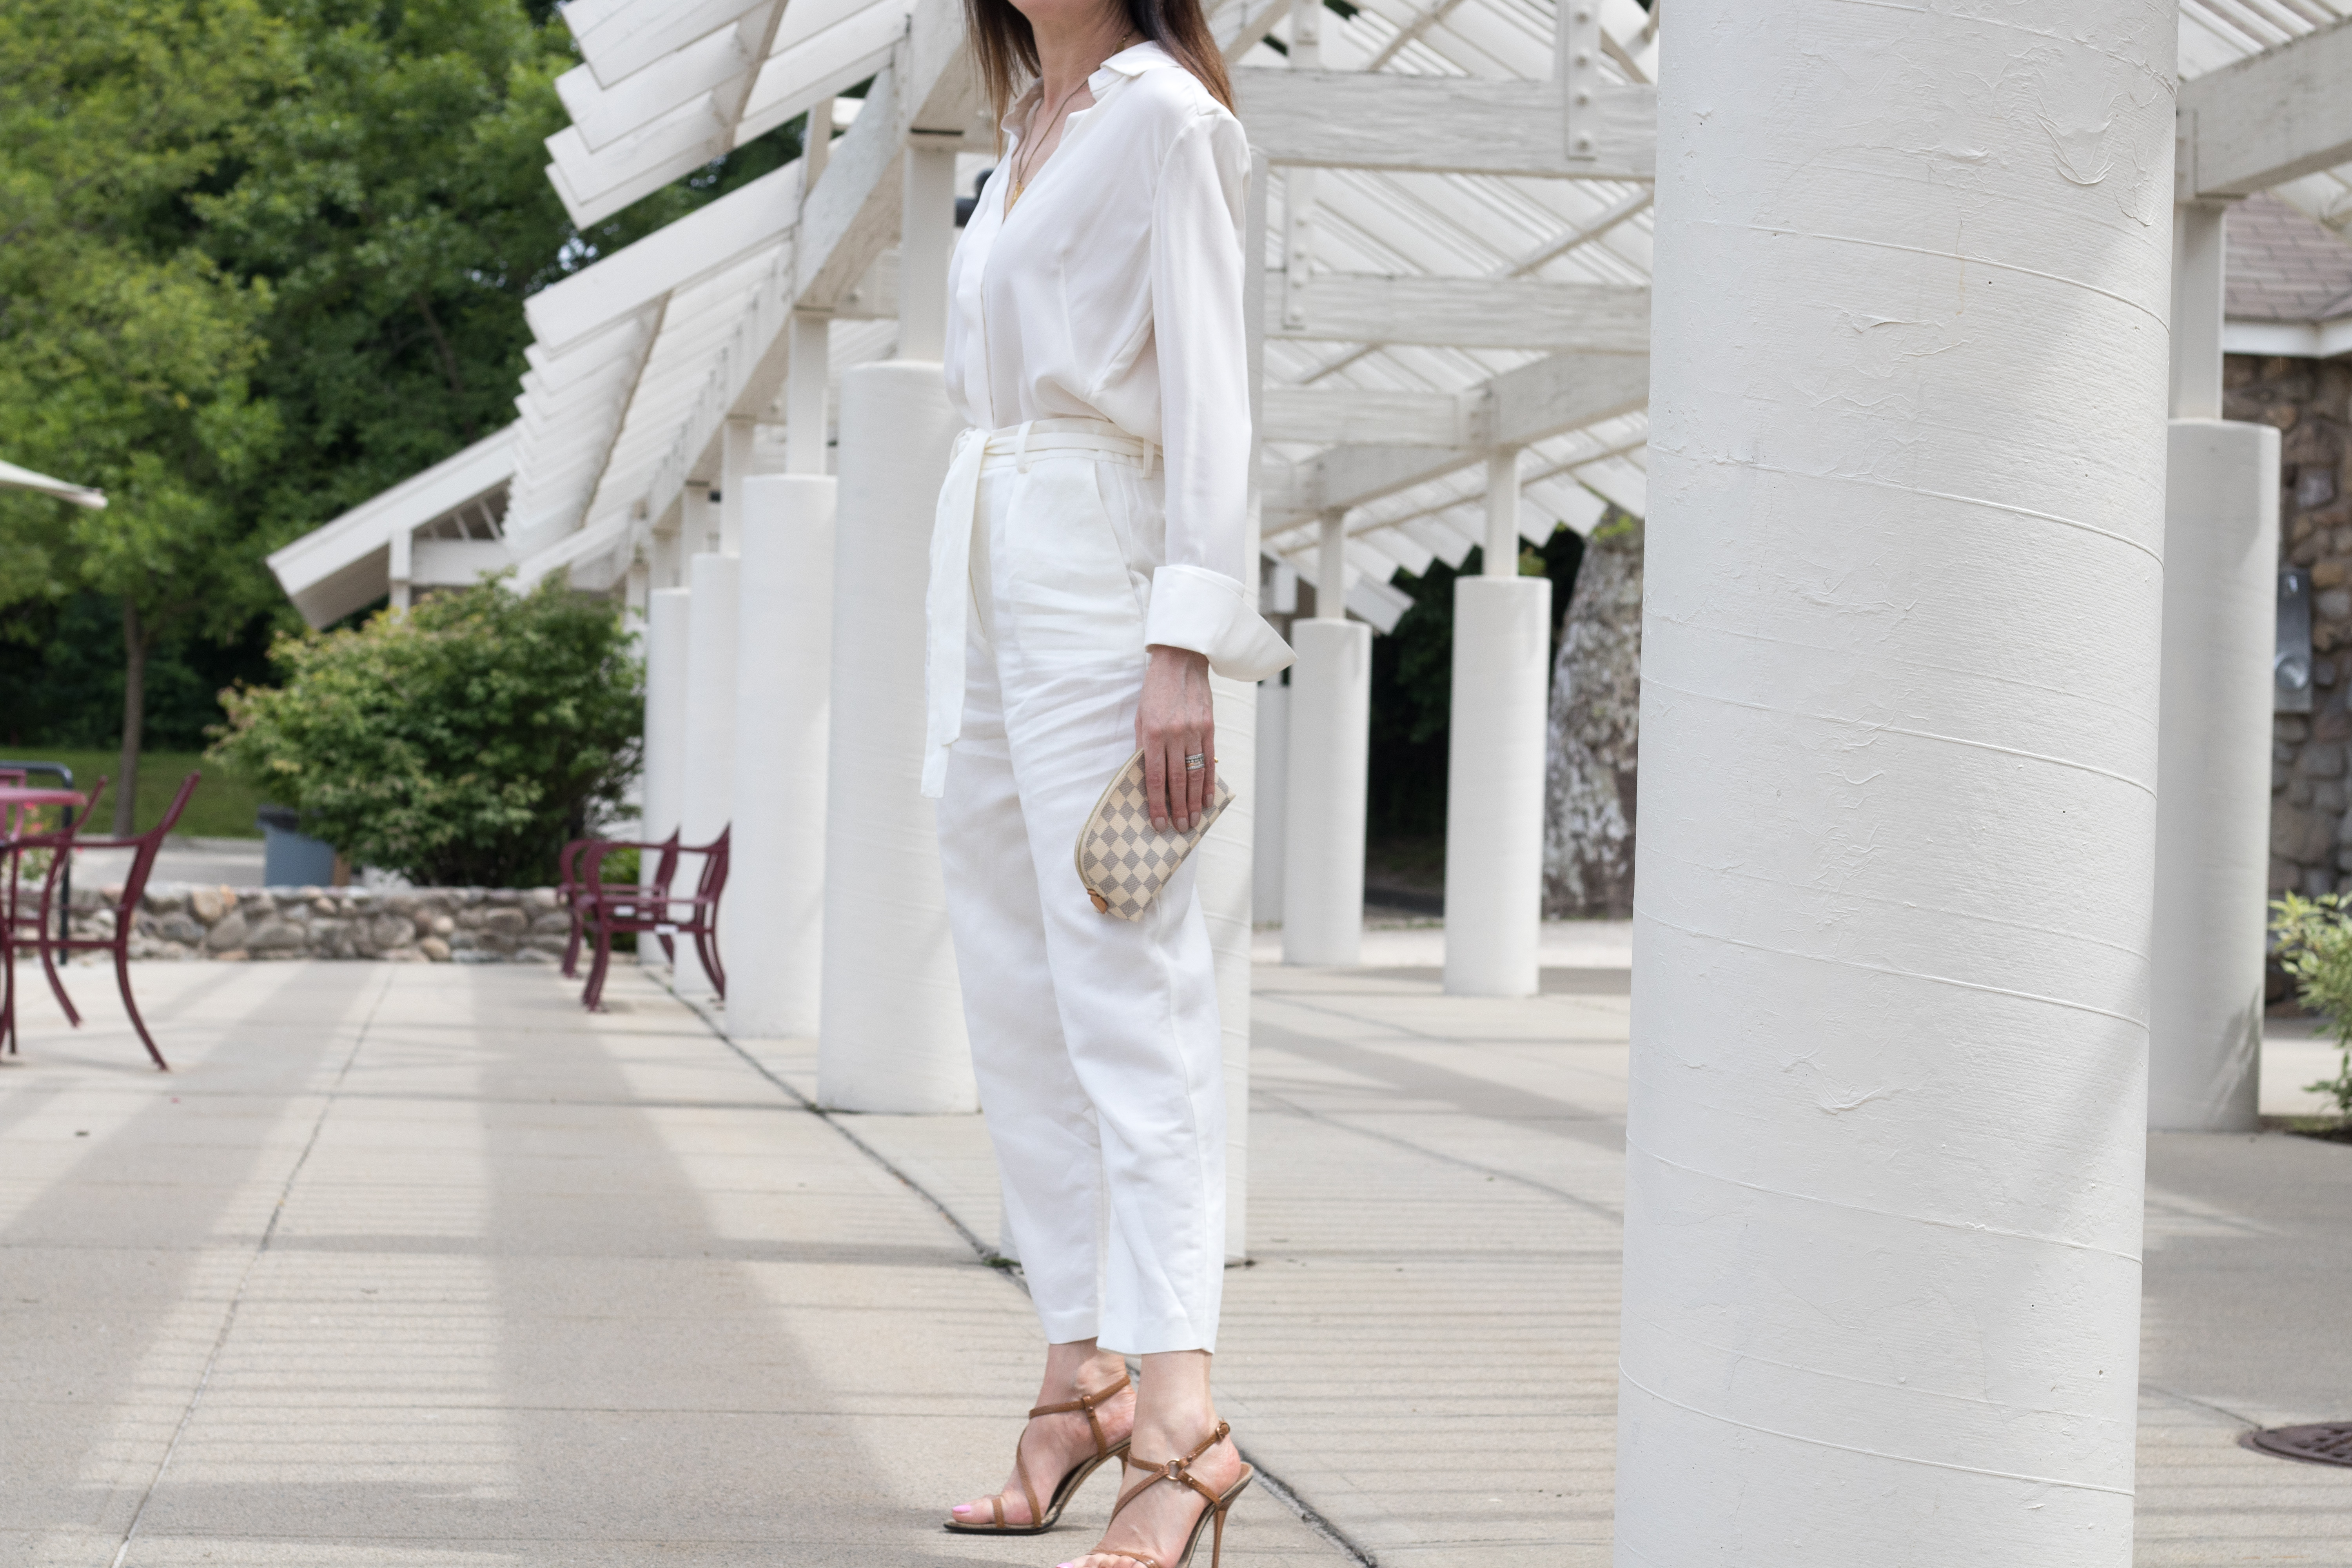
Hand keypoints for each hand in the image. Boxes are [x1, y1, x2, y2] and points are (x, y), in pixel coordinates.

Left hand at [1136, 645, 1213, 832]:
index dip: (1157, 803)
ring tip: (1194, 821)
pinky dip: (1209, 782)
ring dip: (1194, 801)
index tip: (1158, 823)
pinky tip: (1208, 799)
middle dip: (1178, 808)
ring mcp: (1194, 731)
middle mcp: (1175, 734)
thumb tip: (1145, 778)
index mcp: (1153, 733)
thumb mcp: (1141, 717)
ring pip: (1195, 774)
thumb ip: (1143, 747)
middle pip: (1177, 780)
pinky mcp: (1209, 727)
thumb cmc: (1155, 691)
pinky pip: (1209, 760)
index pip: (1155, 777)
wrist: (1179, 662)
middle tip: (1180, 829)